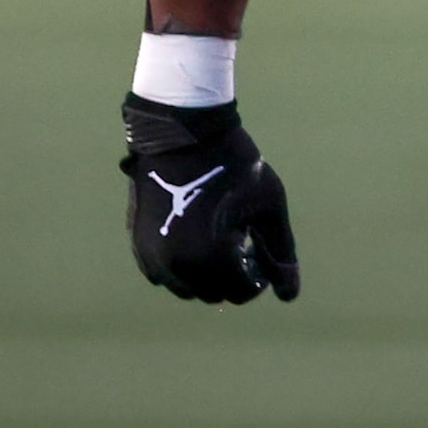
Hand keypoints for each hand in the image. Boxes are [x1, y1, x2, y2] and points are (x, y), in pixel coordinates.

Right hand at [121, 96, 299, 303]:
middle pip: (213, 294)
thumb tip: (289, 295)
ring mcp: (152, 257)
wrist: (183, 132)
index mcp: (211, 256)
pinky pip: (164, 273)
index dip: (257, 276)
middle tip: (241, 243)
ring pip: (186, 287)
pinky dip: (182, 264)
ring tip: (218, 238)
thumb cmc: (234, 165)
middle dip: (231, 275)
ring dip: (205, 274)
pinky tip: (195, 234)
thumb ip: (282, 251)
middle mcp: (176, 265)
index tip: (260, 251)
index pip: (241, 292)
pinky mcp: (138, 245)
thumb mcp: (268, 204)